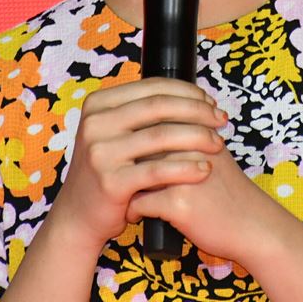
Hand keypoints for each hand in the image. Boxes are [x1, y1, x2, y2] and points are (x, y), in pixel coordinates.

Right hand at [43, 77, 227, 252]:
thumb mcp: (115, 133)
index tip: (211, 102)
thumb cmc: (109, 171)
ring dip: (198, 137)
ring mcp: (100, 152)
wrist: (80, 216)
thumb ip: (142, 114)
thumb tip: (192, 96)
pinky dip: (186, 167)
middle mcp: (95, 123)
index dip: (188, 91)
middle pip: (159, 107)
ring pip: (162, 136)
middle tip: (222, 120)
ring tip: (218, 144)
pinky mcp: (111, 182)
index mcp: (98, 104)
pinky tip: (205, 169)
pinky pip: (158, 170)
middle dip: (198, 111)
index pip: (152, 86)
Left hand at [124, 138, 298, 265]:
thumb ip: (185, 136)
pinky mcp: (177, 203)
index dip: (134, 138)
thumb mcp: (212, 152)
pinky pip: (139, 204)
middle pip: (138, 147)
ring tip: (126, 194)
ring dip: (125, 185)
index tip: (129, 154)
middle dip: (125, 161)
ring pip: (133, 173)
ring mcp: (181, 174)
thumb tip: (145, 129)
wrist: (253, 223)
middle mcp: (186, 146)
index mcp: (194, 130)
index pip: (150, 123)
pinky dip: (133, 211)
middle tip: (121, 174)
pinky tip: (136, 215)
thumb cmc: (228, 190)